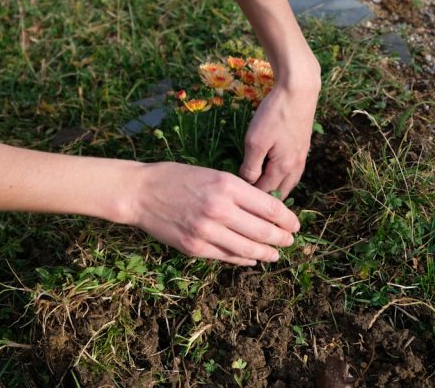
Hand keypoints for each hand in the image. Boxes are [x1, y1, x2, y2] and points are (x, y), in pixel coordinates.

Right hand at [126, 162, 299, 265]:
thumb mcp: (211, 174)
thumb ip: (238, 192)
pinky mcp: (194, 247)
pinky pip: (227, 257)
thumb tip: (266, 211)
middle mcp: (219, 209)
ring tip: (275, 254)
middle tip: (289, 241)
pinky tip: (251, 258)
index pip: (270, 208)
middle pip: (265, 231)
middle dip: (282, 239)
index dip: (288, 220)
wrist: (139, 192)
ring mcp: (206, 231)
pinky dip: (243, 259)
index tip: (295, 224)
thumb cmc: (175, 178)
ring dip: (267, 253)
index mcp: (227, 185)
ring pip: (249, 249)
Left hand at [238, 77, 319, 197]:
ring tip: (266, 196)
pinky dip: (285, 177)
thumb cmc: (274, 115)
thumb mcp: (255, 141)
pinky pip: (293, 170)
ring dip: (278, 190)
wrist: (298, 91)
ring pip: (290, 182)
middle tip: (254, 206)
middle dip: (268, 201)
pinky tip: (278, 173)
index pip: (266, 192)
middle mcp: (296, 166)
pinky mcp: (303, 145)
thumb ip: (251, 166)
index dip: (252, 199)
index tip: (239, 202)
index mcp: (283, 168)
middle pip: (282, 192)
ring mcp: (301, 155)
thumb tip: (248, 183)